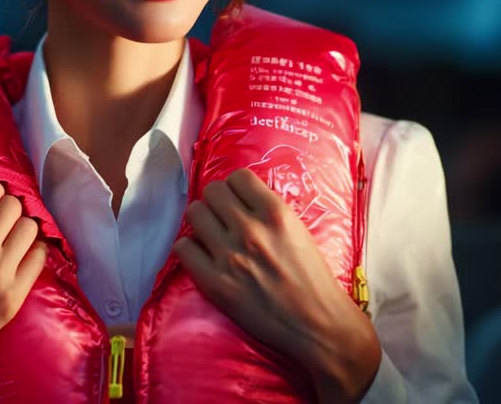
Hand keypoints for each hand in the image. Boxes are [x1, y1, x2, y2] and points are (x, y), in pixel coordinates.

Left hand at [172, 168, 381, 402]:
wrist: (317, 324)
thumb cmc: (313, 279)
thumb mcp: (297, 231)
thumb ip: (268, 212)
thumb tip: (239, 199)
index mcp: (275, 213)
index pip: (238, 177)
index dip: (235, 188)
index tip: (237, 200)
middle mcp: (250, 229)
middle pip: (212, 191)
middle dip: (216, 202)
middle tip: (223, 218)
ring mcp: (229, 256)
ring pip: (194, 214)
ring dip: (201, 222)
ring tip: (211, 235)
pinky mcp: (215, 282)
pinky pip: (183, 248)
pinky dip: (190, 249)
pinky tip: (202, 256)